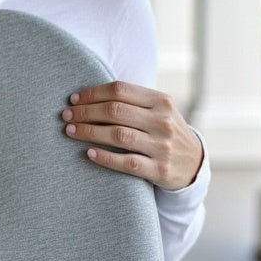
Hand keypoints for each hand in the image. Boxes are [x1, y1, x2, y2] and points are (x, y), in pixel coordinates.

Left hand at [61, 81, 202, 190]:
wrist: (194, 163)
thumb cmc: (164, 131)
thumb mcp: (158, 110)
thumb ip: (131, 100)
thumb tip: (86, 95)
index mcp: (160, 101)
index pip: (120, 90)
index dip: (92, 93)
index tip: (73, 99)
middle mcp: (163, 121)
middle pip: (115, 111)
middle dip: (85, 112)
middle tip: (66, 116)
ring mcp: (162, 146)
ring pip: (118, 135)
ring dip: (89, 132)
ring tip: (70, 131)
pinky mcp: (159, 170)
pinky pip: (127, 163)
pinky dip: (106, 157)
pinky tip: (89, 153)